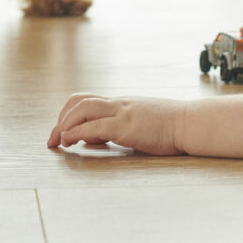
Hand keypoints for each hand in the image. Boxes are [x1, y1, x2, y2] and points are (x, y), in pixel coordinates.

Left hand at [47, 94, 185, 154]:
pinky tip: (70, 141)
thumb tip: (89, 139)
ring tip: (58, 141)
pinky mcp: (126, 126)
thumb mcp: (137, 125)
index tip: (60, 134)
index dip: (68, 116)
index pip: (86, 101)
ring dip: (64, 124)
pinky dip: (77, 132)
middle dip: (60, 120)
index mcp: (120, 104)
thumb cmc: (169, 127)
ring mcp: (122, 112)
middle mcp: (118, 104)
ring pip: (82, 108)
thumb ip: (113, 129)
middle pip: (78, 100)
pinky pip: (94, 126)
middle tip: (52, 140)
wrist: (189, 123)